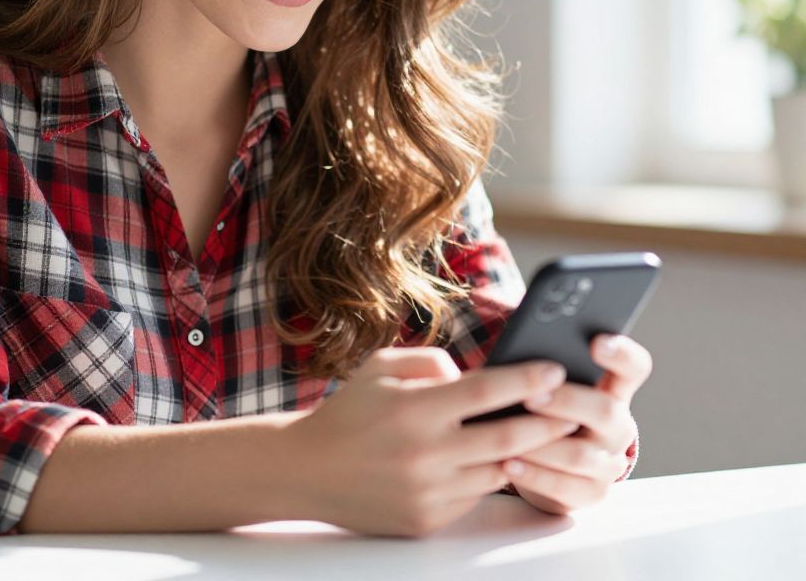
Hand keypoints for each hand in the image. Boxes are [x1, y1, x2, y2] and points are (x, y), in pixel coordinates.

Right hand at [284, 347, 583, 537]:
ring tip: (549, 433)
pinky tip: (497, 457)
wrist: (308, 471)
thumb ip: (431, 362)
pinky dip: (488, 474)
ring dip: (525, 451)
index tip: (554, 368)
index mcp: (415, 410)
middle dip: (548, 421)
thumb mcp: (380, 367)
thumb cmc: (348, 411)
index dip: (526, 379)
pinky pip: (475, 495)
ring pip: (498, 470)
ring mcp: (430, 493)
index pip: (486, 392)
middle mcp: (427, 454)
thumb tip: (474, 375)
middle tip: (574, 408)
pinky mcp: (429, 520)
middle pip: (508, 437)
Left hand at [503, 333, 651, 514]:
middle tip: (531, 396)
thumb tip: (519, 349)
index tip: (596, 342)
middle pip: (605, 411)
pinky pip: (565, 487)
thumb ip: (545, 368)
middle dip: (565, 402)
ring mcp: (609, 462)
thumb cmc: (543, 409)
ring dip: (541, 444)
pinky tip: (508, 463)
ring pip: (580, 454)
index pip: (634, 366)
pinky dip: (534, 475)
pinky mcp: (593, 493)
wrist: (546, 462)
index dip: (621, 353)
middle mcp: (618, 425)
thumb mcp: (550, 385)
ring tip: (509, 433)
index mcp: (613, 389)